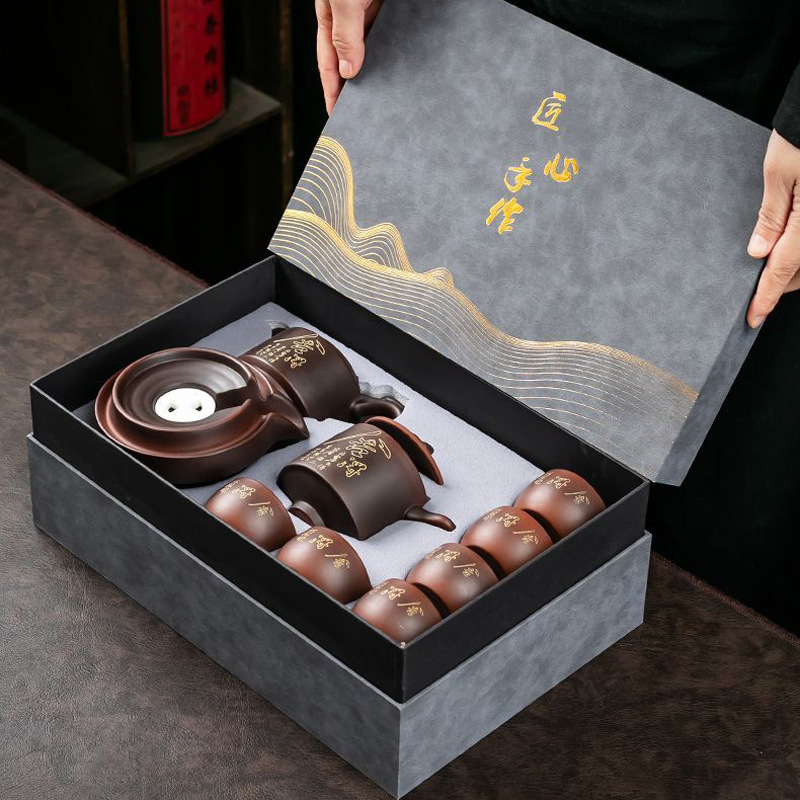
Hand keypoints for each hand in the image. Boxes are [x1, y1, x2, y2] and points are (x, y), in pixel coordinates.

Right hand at [316, 0, 383, 113]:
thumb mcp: (344, 2)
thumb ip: (344, 35)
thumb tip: (347, 70)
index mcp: (329, 18)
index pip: (328, 64)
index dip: (331, 91)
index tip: (335, 114)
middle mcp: (348, 19)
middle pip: (349, 62)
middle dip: (353, 87)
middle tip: (358, 112)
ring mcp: (369, 13)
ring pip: (370, 52)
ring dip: (375, 72)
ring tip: (379, 95)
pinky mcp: (387, 10)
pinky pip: (390, 38)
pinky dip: (393, 54)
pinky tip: (398, 67)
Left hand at [746, 130, 799, 327]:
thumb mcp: (780, 171)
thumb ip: (772, 216)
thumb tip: (759, 253)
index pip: (784, 269)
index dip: (766, 297)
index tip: (753, 318)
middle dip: (781, 283)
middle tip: (756, 290)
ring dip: (794, 267)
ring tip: (769, 266)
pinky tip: (787, 243)